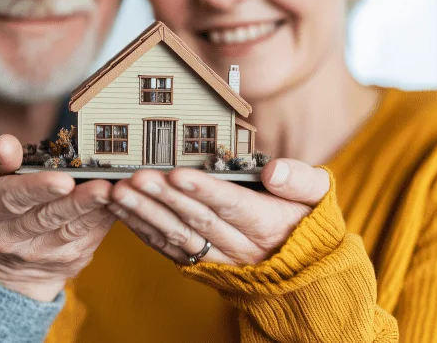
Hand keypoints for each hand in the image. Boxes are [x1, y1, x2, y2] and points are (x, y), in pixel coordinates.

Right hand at [0, 135, 114, 300]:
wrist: (0, 264)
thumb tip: (9, 145)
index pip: (10, 199)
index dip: (37, 189)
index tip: (63, 179)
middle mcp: (7, 239)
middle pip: (47, 217)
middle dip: (77, 202)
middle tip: (101, 186)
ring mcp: (39, 254)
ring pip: (71, 230)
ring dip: (95, 210)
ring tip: (114, 191)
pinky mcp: (66, 261)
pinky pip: (89, 238)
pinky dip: (105, 219)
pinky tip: (118, 200)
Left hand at [108, 159, 329, 265]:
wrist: (308, 268)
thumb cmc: (308, 219)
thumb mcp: (317, 195)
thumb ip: (301, 179)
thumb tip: (276, 168)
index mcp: (268, 223)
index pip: (233, 205)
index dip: (204, 190)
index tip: (177, 174)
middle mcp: (241, 245)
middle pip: (198, 220)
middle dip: (163, 198)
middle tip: (135, 177)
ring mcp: (220, 258)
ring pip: (178, 236)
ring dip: (146, 214)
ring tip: (119, 193)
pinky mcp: (203, 264)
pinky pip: (170, 250)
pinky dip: (144, 231)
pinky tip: (123, 212)